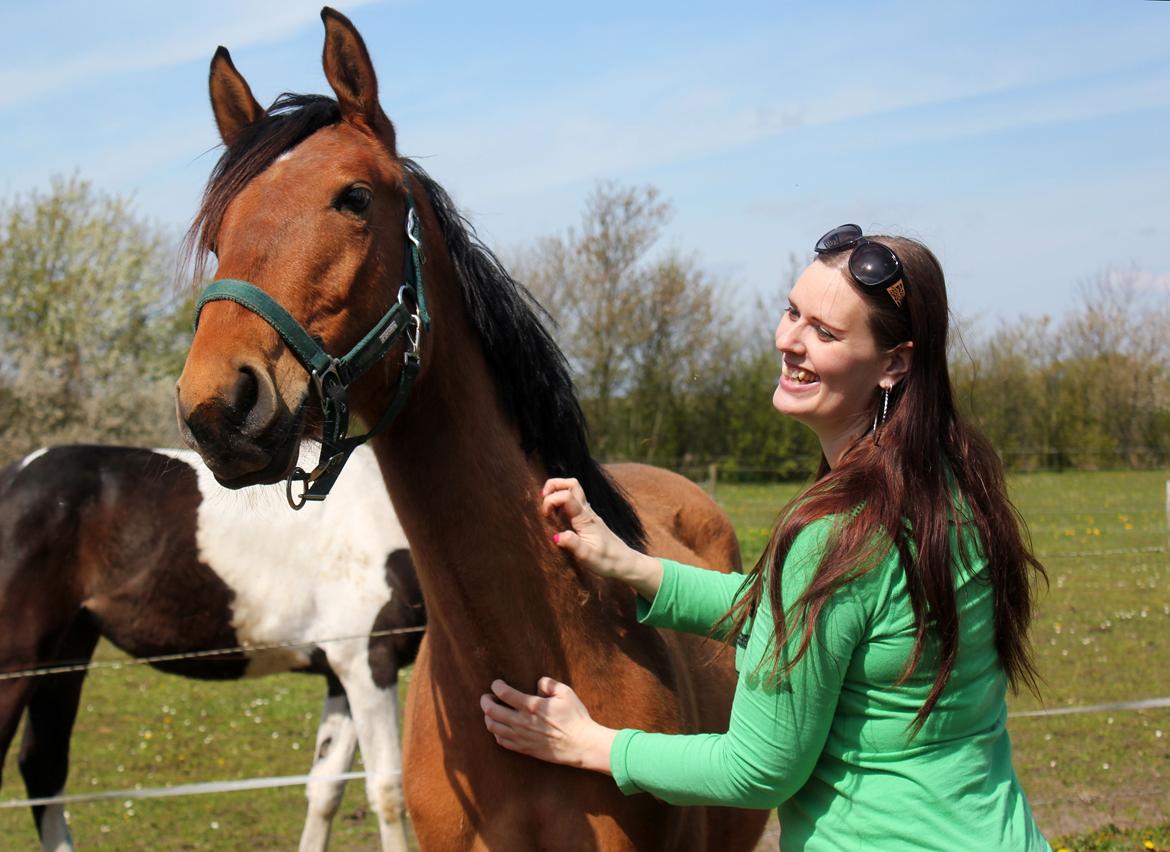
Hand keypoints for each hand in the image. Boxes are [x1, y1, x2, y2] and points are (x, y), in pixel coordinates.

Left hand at [480, 677, 616, 773]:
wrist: (581, 744)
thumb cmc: (575, 717)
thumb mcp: (566, 693)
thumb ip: (549, 683)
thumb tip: (537, 683)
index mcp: (532, 706)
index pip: (504, 693)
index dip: (496, 685)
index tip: (497, 683)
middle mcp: (522, 722)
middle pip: (492, 711)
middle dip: (485, 701)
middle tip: (486, 697)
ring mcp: (521, 737)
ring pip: (493, 727)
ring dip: (487, 717)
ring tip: (491, 711)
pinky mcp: (524, 749)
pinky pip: (501, 741)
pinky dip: (496, 733)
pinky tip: (500, 727)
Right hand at [541, 478, 661, 597]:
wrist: (625, 563)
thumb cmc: (607, 560)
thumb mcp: (587, 556)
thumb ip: (572, 544)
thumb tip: (556, 536)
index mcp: (585, 518)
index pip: (566, 496)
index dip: (551, 500)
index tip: (545, 516)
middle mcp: (587, 512)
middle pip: (571, 484)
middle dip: (553, 485)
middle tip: (542, 500)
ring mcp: (588, 514)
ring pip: (574, 490)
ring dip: (558, 491)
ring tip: (547, 507)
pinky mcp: (588, 519)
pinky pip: (574, 501)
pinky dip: (562, 501)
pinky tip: (557, 515)